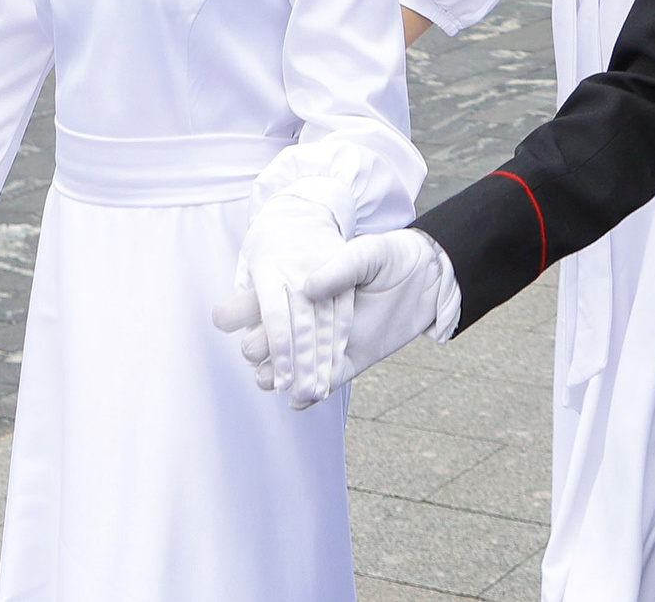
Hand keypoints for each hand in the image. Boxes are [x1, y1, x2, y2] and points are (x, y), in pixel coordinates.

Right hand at [216, 226, 449, 403]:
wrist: (428, 277)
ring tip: (272, 379)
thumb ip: (341, 268)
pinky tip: (299, 399)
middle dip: (258, 346)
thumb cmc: (392, 257)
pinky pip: (323, 382)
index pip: (263, 302)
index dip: (242, 310)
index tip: (227, 316)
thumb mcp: (370, 255)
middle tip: (253, 349)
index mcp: (303, 284)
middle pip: (269, 338)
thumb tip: (308, 288)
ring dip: (277, 374)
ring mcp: (326, 344)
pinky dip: (307, 395)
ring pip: (288, 366)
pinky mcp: (348, 363)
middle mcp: (309, 317)